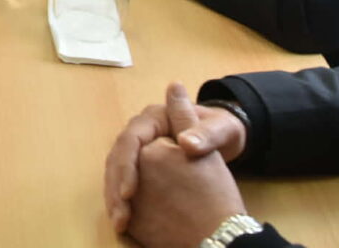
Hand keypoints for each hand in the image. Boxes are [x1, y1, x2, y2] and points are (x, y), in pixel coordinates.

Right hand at [104, 82, 247, 233]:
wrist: (224, 138)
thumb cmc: (223, 131)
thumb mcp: (222, 130)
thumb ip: (206, 135)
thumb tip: (185, 143)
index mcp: (154, 117)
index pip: (131, 139)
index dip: (126, 166)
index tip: (129, 194)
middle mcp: (142, 130)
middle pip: (117, 157)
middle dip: (115, 187)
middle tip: (120, 216)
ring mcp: (140, 147)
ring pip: (116, 171)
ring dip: (115, 197)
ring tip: (120, 222)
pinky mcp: (140, 164)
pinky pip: (124, 181)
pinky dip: (122, 200)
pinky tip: (125, 220)